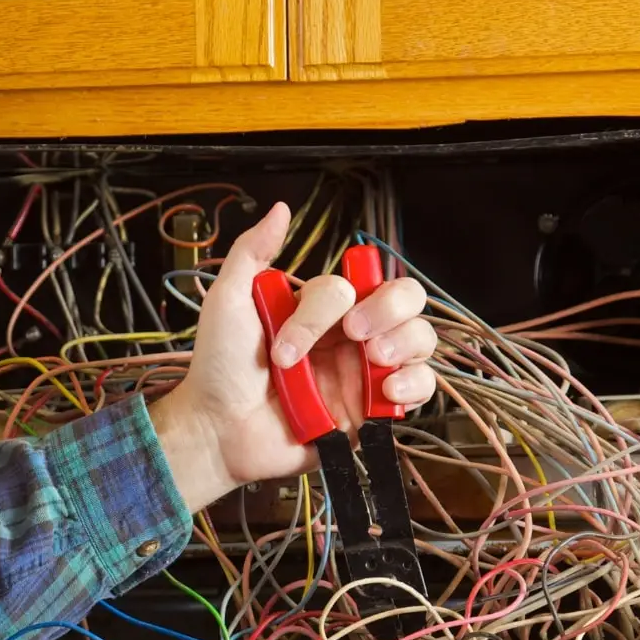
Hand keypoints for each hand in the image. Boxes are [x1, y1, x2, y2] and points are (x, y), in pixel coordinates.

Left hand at [150, 202, 436, 511]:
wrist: (220, 430)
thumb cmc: (219, 368)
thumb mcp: (227, 302)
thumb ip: (252, 253)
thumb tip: (280, 209)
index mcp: (322, 310)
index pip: (352, 286)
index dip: (329, 308)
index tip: (289, 343)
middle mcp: (351, 337)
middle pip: (405, 300)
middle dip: (390, 311)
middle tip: (356, 337)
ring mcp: (365, 373)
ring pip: (420, 340)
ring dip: (406, 343)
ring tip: (375, 363)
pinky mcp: (374, 411)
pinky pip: (421, 389)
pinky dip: (415, 385)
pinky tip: (386, 392)